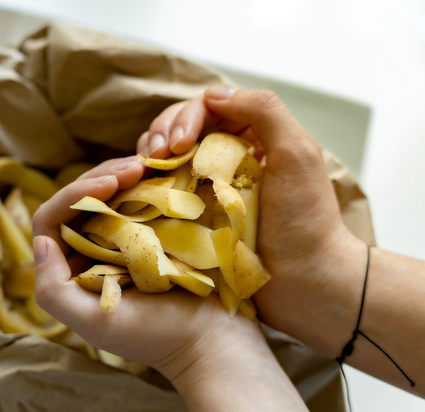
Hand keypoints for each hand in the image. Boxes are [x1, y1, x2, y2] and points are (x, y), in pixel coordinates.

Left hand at [31, 156, 263, 381]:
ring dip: (121, 174)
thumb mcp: (94, 321)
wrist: (214, 340)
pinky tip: (159, 172)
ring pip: (107, 195)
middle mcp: (91, 253)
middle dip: (100, 177)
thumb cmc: (156, 336)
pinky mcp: (152, 235)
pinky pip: (138, 199)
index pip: (52, 221)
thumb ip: (53, 290)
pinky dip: (144, 182)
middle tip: (135, 166)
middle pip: (78, 201)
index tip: (110, 184)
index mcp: (71, 272)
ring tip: (146, 164)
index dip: (73, 194)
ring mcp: (122, 242)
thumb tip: (42, 242)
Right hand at [138, 87, 366, 352]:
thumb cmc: (304, 220)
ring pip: (166, 156)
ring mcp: (206, 187)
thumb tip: (212, 95)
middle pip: (181, 128)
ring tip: (144, 167)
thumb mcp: (297, 153)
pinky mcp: (193, 216)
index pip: (206, 109)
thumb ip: (263, 111)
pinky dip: (147, 182)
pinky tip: (141, 187)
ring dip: (149, 154)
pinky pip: (162, 189)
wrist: (303, 281)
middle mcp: (226, 157)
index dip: (185, 118)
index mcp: (252, 136)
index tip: (178, 144)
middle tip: (155, 155)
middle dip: (162, 132)